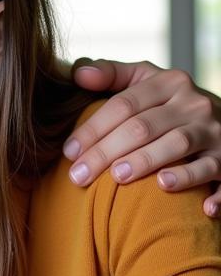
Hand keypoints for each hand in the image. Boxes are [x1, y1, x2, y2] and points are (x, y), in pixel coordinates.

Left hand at [67, 59, 220, 217]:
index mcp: (171, 83)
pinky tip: (186, 201)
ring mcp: (216, 133)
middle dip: (106, 152)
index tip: (69, 151)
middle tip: (78, 176)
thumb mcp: (148, 80)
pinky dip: (210, 191)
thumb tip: (79, 74)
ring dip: (146, 161)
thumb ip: (113, 74)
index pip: (124, 105)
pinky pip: (216, 173)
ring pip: (177, 145)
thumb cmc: (172, 103)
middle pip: (142, 127)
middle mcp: (195, 105)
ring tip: (118, 177)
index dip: (93, 128)